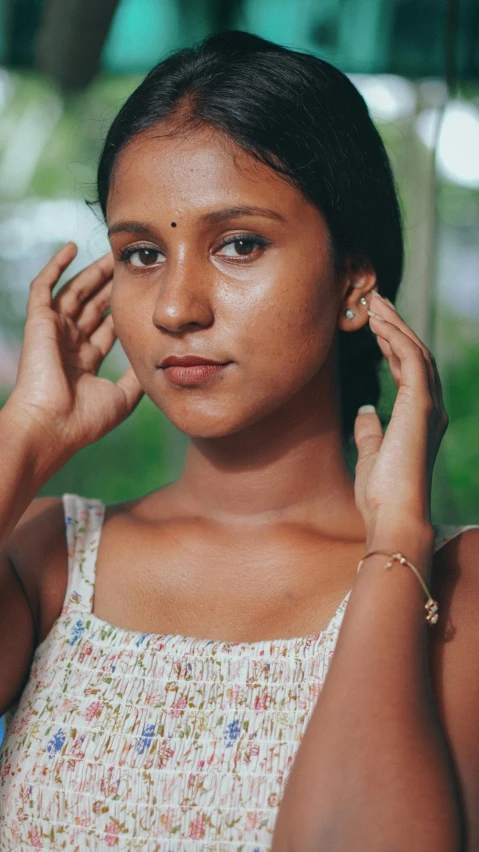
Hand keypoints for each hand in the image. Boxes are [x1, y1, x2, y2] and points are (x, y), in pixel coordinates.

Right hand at [5, 242, 143, 460]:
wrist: (52, 427)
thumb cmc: (84, 420)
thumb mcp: (123, 397)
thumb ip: (137, 376)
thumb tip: (157, 357)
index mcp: (85, 362)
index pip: (106, 327)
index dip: (122, 309)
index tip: (143, 293)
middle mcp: (69, 344)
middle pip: (93, 306)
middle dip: (110, 286)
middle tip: (129, 265)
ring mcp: (53, 332)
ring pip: (75, 292)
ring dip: (92, 273)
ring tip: (110, 253)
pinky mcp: (39, 322)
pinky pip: (44, 286)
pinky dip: (56, 265)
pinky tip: (72, 247)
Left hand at [353, 290, 448, 541]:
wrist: (393, 515)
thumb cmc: (381, 493)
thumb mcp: (371, 454)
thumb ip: (370, 431)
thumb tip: (365, 410)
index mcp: (420, 419)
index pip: (407, 371)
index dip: (392, 344)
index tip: (375, 324)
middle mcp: (430, 408)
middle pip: (415, 355)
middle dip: (396, 325)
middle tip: (376, 300)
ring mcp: (428, 406)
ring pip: (415, 352)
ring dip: (395, 324)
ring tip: (375, 302)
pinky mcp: (421, 406)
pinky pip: (411, 361)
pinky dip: (396, 338)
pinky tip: (379, 323)